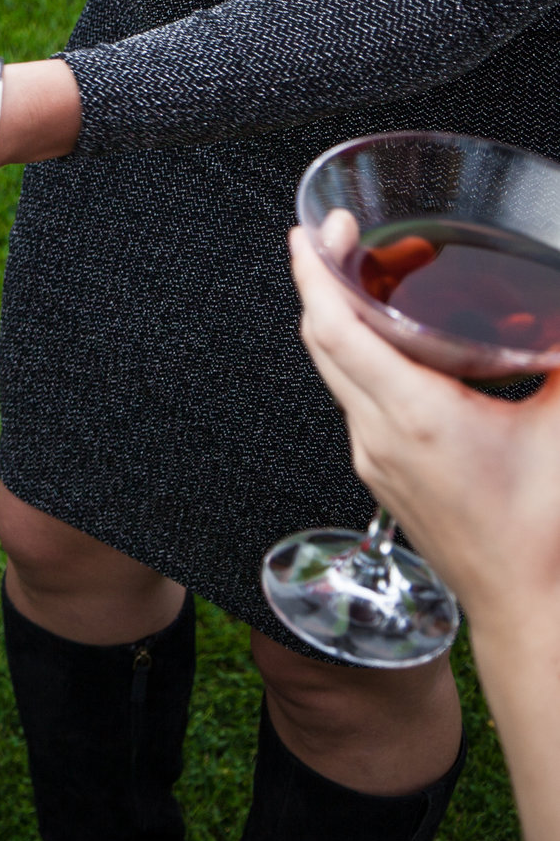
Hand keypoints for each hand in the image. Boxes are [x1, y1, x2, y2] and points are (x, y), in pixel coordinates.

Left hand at [288, 216, 559, 627]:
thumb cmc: (548, 534)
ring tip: (376, 280)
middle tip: (346, 237)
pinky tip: (401, 345)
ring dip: (344, 320)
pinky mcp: (382, 476)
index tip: (307, 231)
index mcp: (414, 415)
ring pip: (336, 371)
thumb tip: (555, 326)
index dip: (315, 272)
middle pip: (323, 340)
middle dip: (326, 280)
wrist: (531, 609)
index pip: (336, 328)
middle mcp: (377, 434)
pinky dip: (363, 359)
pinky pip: (355, 400)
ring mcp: (373, 458)